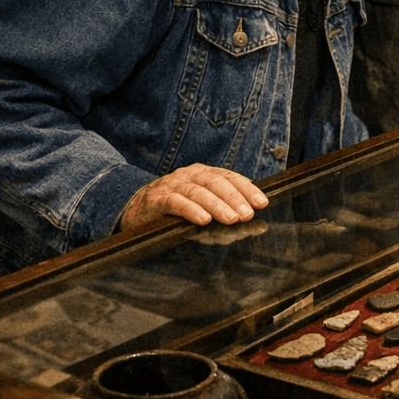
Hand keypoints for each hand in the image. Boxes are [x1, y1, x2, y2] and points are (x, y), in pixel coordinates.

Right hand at [118, 164, 268, 230]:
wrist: (136, 211)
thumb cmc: (175, 210)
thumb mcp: (202, 208)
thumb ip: (226, 214)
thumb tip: (255, 225)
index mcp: (203, 174)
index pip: (229, 177)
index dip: (247, 189)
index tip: (262, 203)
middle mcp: (189, 175)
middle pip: (216, 182)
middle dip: (234, 198)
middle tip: (248, 214)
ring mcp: (172, 185)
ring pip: (198, 191)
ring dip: (217, 205)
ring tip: (232, 219)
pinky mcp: (157, 199)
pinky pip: (176, 202)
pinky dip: (191, 210)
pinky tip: (203, 220)